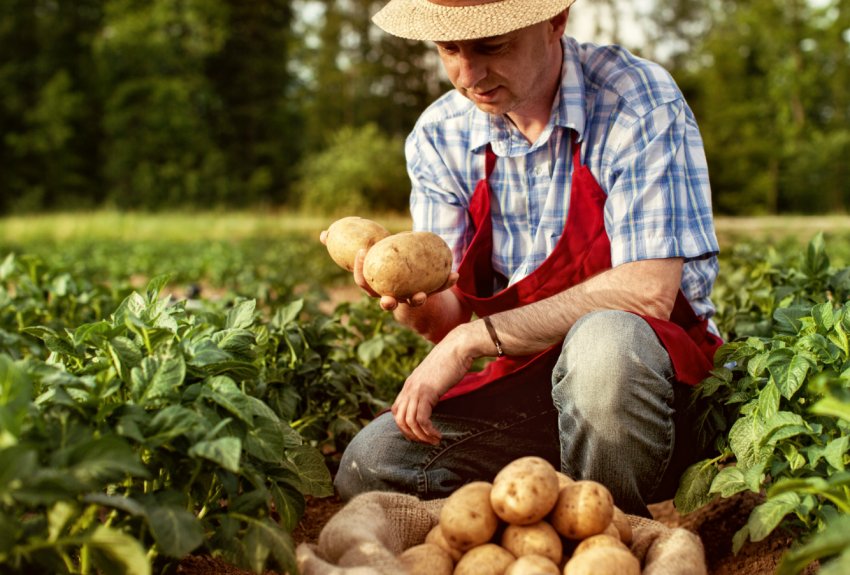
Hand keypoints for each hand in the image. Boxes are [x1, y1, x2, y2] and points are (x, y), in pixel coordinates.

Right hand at [320, 227, 458, 310]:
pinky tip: (455, 274)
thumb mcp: (369, 256)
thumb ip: (346, 246)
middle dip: (386, 302)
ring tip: (420, 295)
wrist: (412, 283)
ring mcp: (410, 298)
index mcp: (375, 286)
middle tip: (387, 299)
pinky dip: (446, 282)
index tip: (363, 251)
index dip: (360, 269)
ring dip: (417, 299)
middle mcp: (392, 296)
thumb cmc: (384, 265)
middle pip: (386, 302)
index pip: (363, 282)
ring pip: (412, 302)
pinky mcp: (428, 294)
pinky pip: (438, 289)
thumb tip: (322, 234)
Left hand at [391, 330, 474, 443]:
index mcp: (409, 384)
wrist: (458, 346)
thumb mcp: (435, 376)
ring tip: (434, 440)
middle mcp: (408, 387)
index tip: (420, 433)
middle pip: (399, 419)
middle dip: (412, 435)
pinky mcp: (426, 392)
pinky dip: (428, 431)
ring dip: (421, 436)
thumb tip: (433, 399)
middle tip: (427, 441)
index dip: (405, 426)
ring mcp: (416, 390)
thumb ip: (429, 388)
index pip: (397, 410)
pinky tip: (438, 435)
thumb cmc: (452, 360)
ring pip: (409, 422)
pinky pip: (421, 419)